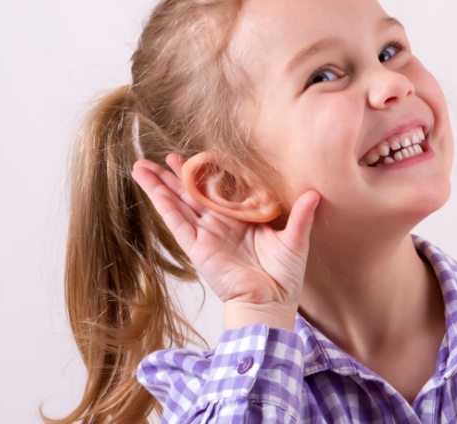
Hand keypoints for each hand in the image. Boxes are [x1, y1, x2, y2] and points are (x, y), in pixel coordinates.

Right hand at [131, 155, 318, 329]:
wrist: (271, 302)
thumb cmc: (284, 275)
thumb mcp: (295, 239)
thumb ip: (301, 215)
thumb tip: (316, 192)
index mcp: (241, 218)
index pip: (219, 189)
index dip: (206, 172)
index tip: (194, 154)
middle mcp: (220, 224)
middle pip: (192, 194)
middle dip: (174, 176)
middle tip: (159, 156)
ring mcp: (206, 235)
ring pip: (178, 204)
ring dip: (159, 186)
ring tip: (140, 167)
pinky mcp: (198, 248)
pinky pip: (177, 223)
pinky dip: (164, 206)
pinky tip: (151, 189)